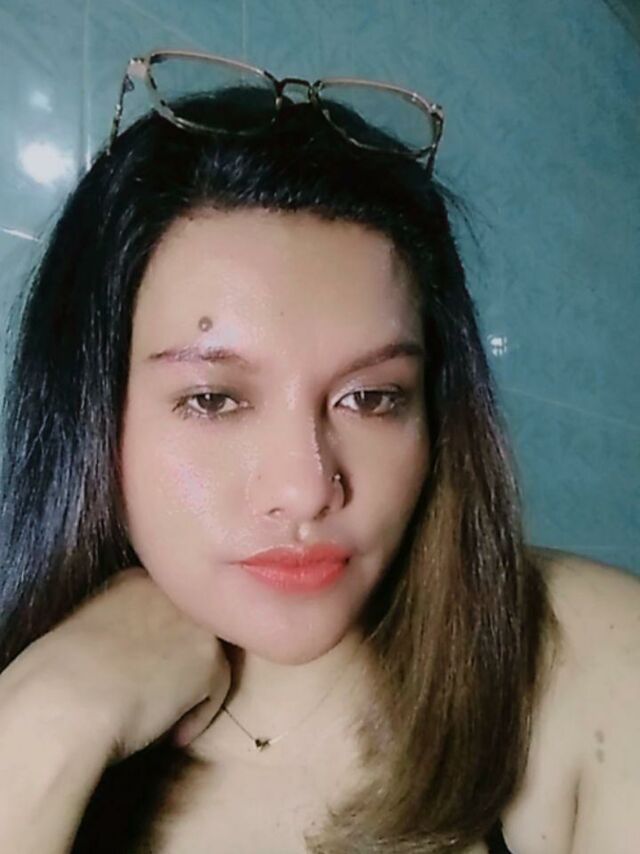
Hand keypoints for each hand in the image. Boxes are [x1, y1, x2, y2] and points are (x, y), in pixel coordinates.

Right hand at [26, 567, 230, 762]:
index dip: (158, 649)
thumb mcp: (88, 637)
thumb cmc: (57, 682)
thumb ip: (120, 634)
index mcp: (134, 580)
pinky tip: (166, 734)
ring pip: (208, 660)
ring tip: (156, 720)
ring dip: (187, 692)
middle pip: (191, 631)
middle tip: (155, 699)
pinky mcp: (209, 656)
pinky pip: (215, 691)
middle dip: (179, 665)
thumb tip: (132, 660)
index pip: (165, 612)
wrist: (63, 702)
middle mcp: (171, 590)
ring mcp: (194, 620)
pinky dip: (195, 718)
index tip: (139, 679)